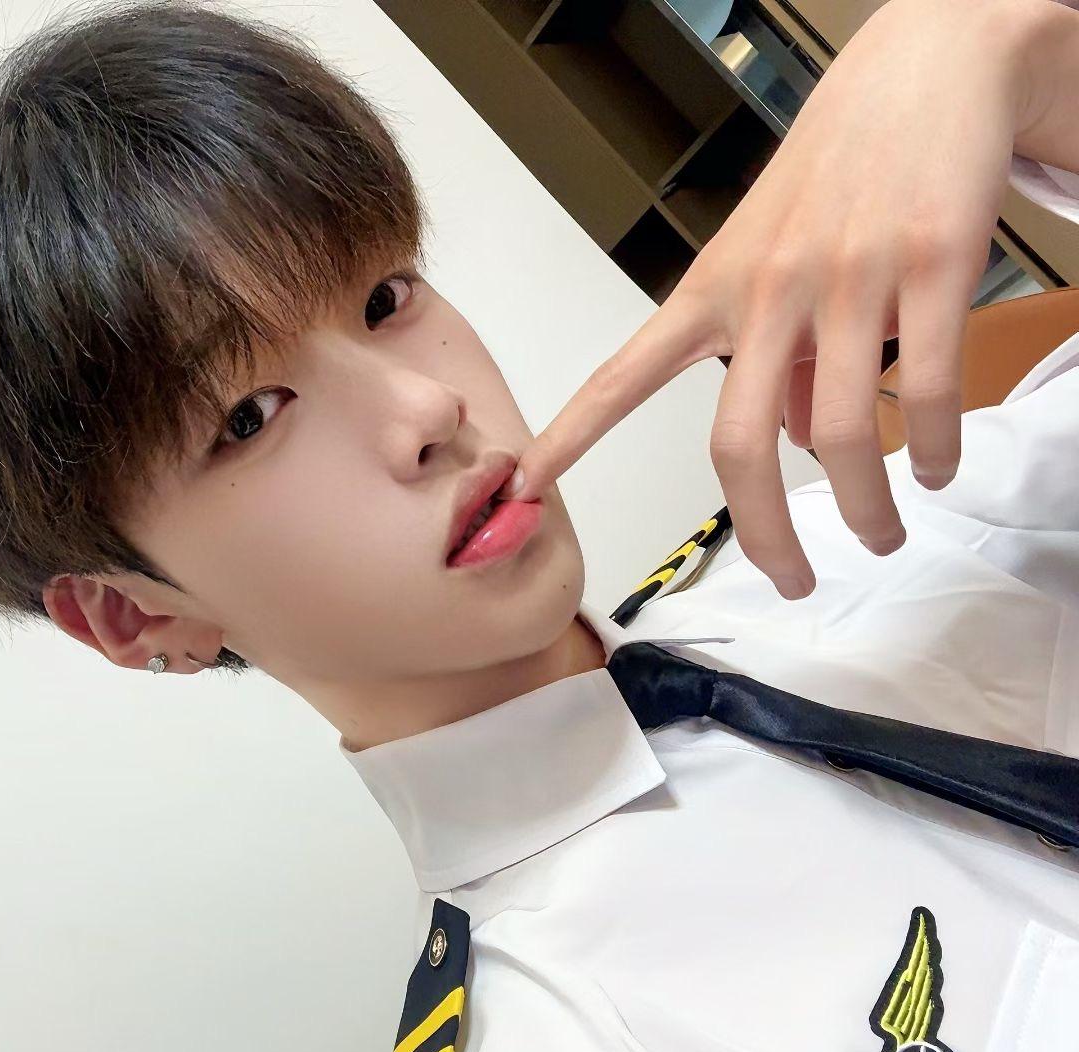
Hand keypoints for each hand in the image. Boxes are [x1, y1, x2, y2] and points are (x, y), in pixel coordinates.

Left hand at [498, 0, 1051, 600]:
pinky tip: (935, 469)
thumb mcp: (773, 257)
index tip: (522, 485)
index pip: (625, 375)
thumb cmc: (837, 169)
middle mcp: (769, 288)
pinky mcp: (934, 263)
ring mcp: (850, 278)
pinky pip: (930, 389)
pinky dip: (934, 448)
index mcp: (715, 288)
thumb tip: (786, 446)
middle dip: (764, 534)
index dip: (570, 436)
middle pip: (738, 445)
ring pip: (842, 433)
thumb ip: (772, 358)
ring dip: (865, 508)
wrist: (929, 63)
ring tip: (879, 534)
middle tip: (791, 582)